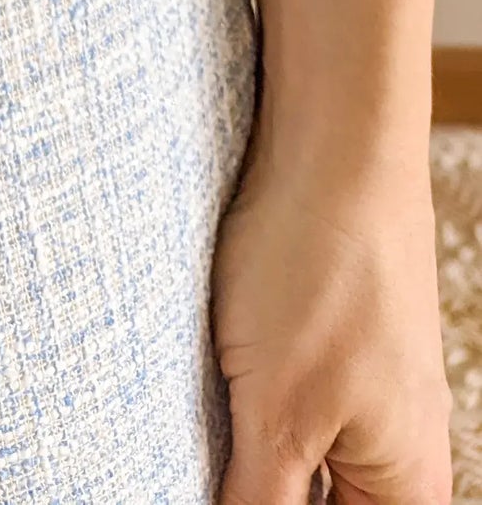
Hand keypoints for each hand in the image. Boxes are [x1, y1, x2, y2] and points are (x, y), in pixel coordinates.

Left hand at [211, 119, 453, 504]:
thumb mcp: (278, 411)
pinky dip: (250, 399)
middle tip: (207, 452)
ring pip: (299, 456)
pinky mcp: (330, 339)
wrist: (335, 144)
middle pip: (319, 498)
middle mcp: (399, 448)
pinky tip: (213, 375)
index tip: (220, 486)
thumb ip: (261, 500)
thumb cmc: (318, 270)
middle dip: (253, 482)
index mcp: (405, 490)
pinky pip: (290, 399)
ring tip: (208, 416)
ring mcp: (366, 389)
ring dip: (247, 448)